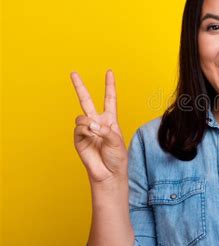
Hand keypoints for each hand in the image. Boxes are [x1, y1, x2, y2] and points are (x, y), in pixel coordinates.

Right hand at [70, 69, 127, 183]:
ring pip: (81, 117)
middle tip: (73, 73)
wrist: (108, 173)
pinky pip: (79, 129)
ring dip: (88, 123)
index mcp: (110, 120)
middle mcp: (97, 122)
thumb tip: (91, 124)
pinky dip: (85, 131)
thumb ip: (105, 130)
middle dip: (80, 87)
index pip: (110, 99)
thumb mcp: (117, 140)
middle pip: (87, 100)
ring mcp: (87, 130)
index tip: (109, 72)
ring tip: (95, 132)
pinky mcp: (79, 139)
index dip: (109, 86)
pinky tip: (90, 136)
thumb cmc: (116, 157)